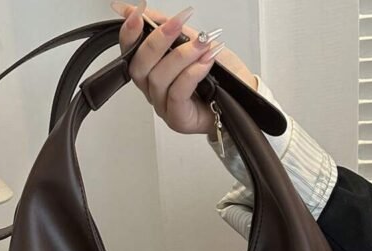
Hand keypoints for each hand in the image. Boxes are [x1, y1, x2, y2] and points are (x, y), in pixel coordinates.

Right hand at [110, 1, 256, 137]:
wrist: (242, 94)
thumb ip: (168, 26)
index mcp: (151, 71)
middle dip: (157, 41)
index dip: (129, 33)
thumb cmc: (219, 73)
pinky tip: (205, 62)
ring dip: (181, 56)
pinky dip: (191, 74)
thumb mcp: (193, 40)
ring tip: (202, 44)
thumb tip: (140, 9)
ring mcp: (164, 106)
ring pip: (160, 79)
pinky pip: (177, 94)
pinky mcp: (178, 119)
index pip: (130, 53)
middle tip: (177, 23)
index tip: (138, 14)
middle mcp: (154, 90)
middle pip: (140, 67)